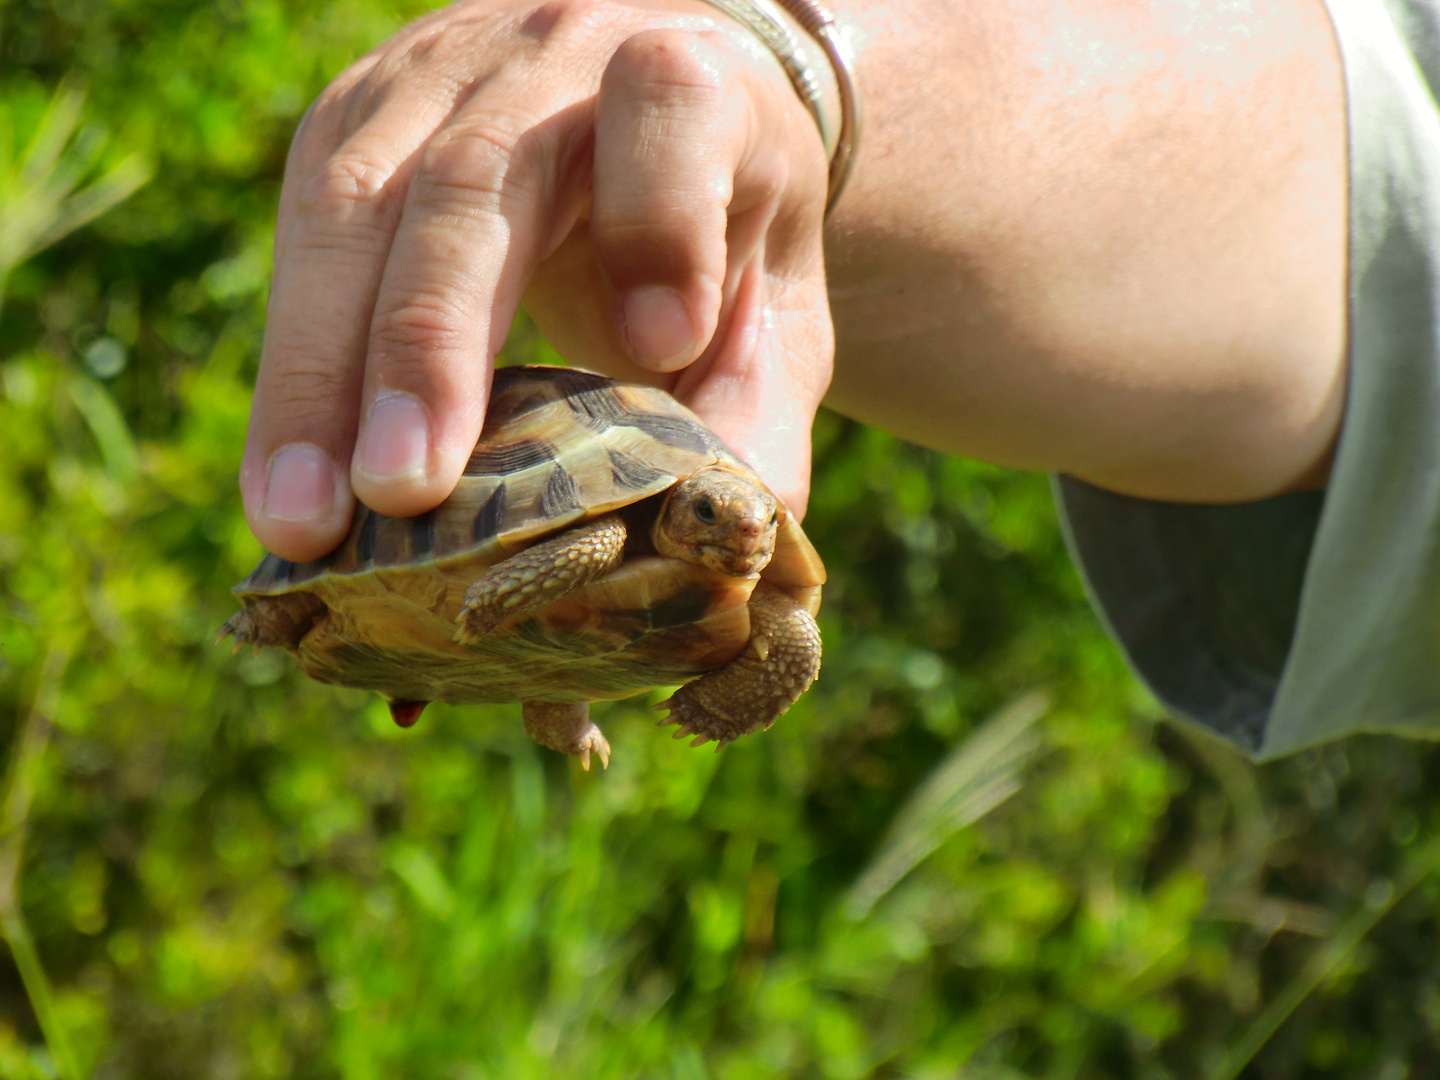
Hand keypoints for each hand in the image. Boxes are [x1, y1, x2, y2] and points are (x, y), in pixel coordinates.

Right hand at [241, 0, 833, 562]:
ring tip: (304, 521)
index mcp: (688, 77)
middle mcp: (546, 59)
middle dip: (430, 342)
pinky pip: (300, 243)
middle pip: (471, 181)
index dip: (664, 218)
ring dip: (319, 377)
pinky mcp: (345, 127)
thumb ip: (758, 405)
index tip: (664, 346)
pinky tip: (286, 482)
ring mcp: (425, 83)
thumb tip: (709, 531)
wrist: (644, 113)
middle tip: (404, 491)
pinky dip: (293, 375)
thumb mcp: (774, 307)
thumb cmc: (719, 231)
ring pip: (350, 211)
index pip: (668, 104)